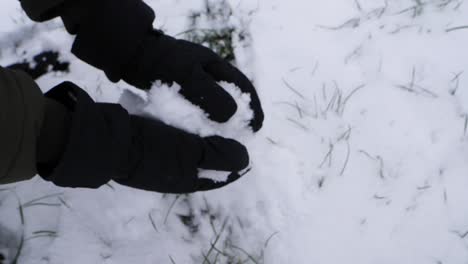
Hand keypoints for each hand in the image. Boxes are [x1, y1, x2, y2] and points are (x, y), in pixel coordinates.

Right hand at [116, 116, 249, 192]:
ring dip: (200, 132)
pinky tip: (185, 109)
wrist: (105, 140)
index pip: (221, 174)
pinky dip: (182, 125)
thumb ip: (218, 155)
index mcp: (188, 179)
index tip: (247, 139)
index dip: (236, 159)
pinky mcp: (148, 143)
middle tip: (230, 123)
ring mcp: (160, 158)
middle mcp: (175, 172)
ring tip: (210, 113)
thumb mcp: (189, 151)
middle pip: (206, 159)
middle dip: (220, 143)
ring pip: (190, 145)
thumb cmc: (150, 147)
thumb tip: (245, 158)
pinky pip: (173, 135)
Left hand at [123, 30, 263, 130]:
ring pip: (215, 107)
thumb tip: (232, 115)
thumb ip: (210, 95)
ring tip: (224, 143)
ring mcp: (195, 85)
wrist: (132, 57)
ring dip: (221, 123)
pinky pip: (198, 111)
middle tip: (242, 140)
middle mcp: (209, 75)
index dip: (253, 109)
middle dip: (239, 119)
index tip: (257, 128)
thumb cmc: (162, 63)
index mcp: (217, 67)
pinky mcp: (181, 93)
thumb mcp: (188, 77)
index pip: (244, 88)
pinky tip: (201, 136)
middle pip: (232, 99)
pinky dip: (203, 123)